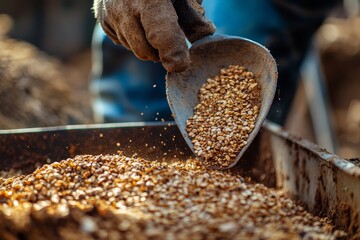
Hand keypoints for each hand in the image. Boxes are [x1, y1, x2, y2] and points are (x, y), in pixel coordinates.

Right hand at [93, 0, 214, 71]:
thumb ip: (193, 16)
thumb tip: (206, 37)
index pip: (161, 34)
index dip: (172, 53)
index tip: (181, 65)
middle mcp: (125, 7)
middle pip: (145, 50)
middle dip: (161, 53)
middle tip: (174, 44)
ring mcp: (110, 14)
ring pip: (134, 49)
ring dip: (149, 47)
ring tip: (156, 27)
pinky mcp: (103, 20)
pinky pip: (123, 43)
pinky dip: (135, 40)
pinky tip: (140, 23)